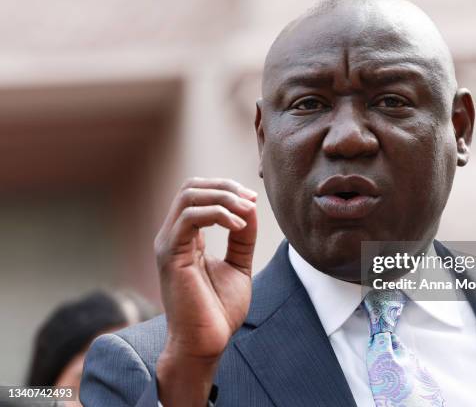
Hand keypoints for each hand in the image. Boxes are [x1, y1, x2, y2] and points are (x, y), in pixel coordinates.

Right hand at [154, 178, 256, 405]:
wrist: (206, 343)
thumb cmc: (218, 310)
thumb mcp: (238, 265)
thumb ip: (243, 237)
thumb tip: (251, 207)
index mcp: (186, 238)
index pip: (198, 193)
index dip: (226, 189)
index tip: (253, 200)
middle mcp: (172, 236)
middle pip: (191, 187)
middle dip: (225, 187)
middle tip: (251, 200)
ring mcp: (168, 244)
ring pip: (189, 196)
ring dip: (224, 198)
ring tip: (247, 212)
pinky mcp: (170, 255)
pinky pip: (190, 218)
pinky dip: (218, 214)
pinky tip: (239, 226)